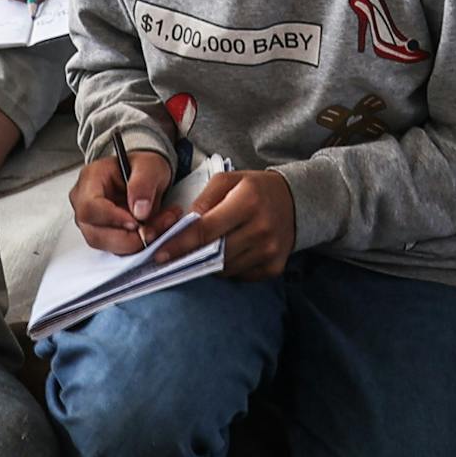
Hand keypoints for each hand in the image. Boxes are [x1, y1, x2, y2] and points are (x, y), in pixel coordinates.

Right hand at [71, 146, 173, 253]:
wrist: (146, 176)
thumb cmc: (142, 167)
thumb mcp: (149, 166)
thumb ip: (143, 184)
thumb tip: (140, 210)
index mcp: (90, 179)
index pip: (90, 206)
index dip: (112, 219)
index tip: (137, 222)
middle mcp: (84, 202)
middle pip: (94, 233)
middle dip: (127, 237)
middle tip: (154, 229)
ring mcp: (91, 221)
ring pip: (106, 244)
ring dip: (134, 242)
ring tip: (159, 226)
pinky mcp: (103, 234)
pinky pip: (116, 247)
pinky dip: (136, 243)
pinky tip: (152, 230)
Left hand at [184, 167, 298, 278]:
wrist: (296, 201)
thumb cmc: (255, 189)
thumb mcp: (229, 180)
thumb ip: (203, 199)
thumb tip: (183, 225)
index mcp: (248, 202)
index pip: (206, 230)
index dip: (180, 244)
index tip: (160, 254)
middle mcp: (261, 229)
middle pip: (214, 253)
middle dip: (190, 256)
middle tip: (173, 256)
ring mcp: (270, 251)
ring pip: (225, 269)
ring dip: (210, 262)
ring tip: (209, 248)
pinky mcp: (274, 267)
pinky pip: (240, 276)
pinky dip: (229, 268)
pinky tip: (231, 252)